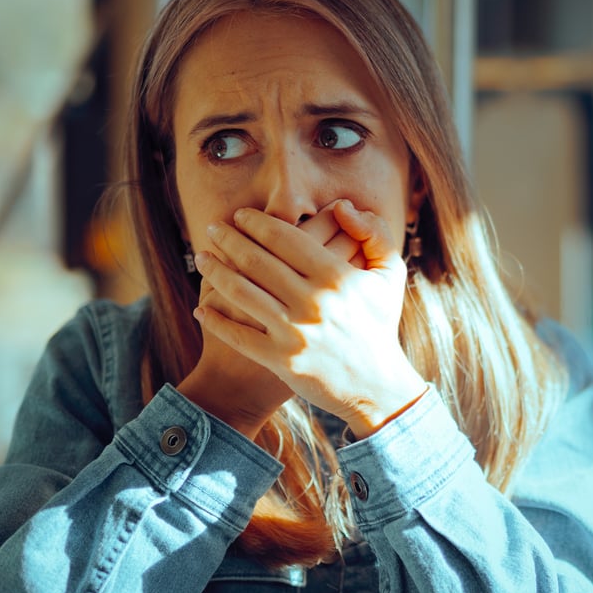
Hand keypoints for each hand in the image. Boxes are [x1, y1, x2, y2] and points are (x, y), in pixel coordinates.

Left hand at [192, 200, 426, 438]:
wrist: (376, 386)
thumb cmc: (379, 323)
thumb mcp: (390, 274)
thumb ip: (374, 233)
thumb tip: (342, 207)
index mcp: (337, 276)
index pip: (285, 238)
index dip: (256, 222)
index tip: (241, 215)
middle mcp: (313, 302)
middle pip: (256, 260)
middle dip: (229, 240)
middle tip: (213, 228)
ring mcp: (295, 332)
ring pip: (241, 292)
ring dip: (214, 271)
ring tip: (202, 257)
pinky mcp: (281, 360)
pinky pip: (238, 335)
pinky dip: (215, 319)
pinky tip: (202, 307)